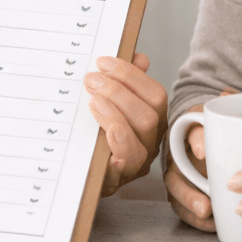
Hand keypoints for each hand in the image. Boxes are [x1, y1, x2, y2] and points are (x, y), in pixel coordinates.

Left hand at [84, 53, 167, 196]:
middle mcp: (149, 144)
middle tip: (91, 80)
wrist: (86, 168)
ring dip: (114, 121)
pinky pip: (116, 179)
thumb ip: (126, 81)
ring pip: (135, 148)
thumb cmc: (102, 127)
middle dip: (119, 95)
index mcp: (153, 120)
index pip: (155, 96)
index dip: (131, 76)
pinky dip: (112, 167)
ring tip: (93, 103)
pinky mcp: (113, 183)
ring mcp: (133, 165)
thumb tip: (139, 58)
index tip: (104, 62)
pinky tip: (107, 156)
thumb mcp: (113, 100)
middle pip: (148, 119)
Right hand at [164, 91, 234, 231]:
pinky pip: (185, 210)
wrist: (212, 132)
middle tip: (205, 205)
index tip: (204, 151)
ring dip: (190, 209)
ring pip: (177, 196)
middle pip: (175, 176)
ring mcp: (180, 177)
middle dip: (188, 193)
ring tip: (208, 219)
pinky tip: (212, 227)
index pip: (189, 131)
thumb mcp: (222, 112)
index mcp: (187, 130)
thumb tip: (226, 95)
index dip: (196, 140)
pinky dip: (197, 220)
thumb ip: (227, 103)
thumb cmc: (217, 123)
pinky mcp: (186, 193)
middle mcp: (177, 156)